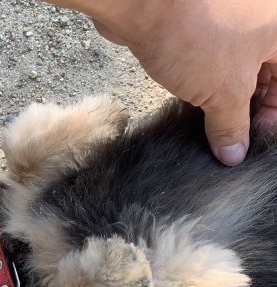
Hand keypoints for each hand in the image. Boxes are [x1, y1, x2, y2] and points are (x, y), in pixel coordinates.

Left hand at [56, 0, 276, 164]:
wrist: (142, 4)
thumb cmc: (195, 35)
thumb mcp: (224, 90)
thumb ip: (232, 124)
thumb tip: (234, 152)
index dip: (271, 114)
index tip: (251, 140)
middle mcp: (256, 21)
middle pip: (259, 73)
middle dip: (243, 108)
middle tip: (226, 138)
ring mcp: (223, 22)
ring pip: (228, 68)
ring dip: (217, 100)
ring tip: (204, 129)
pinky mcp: (191, 27)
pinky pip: (202, 61)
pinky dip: (197, 85)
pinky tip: (185, 109)